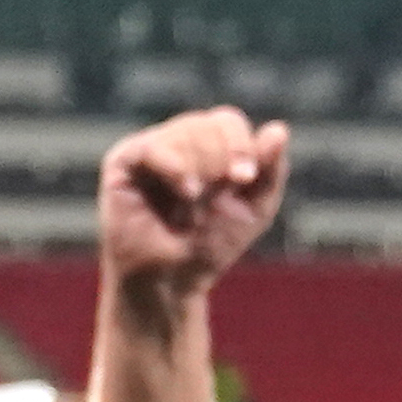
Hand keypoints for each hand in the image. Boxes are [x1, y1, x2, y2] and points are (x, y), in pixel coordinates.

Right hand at [96, 109, 287, 296]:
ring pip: (184, 132)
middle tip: (219, 193)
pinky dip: (176, 168)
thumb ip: (269, 170)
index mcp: (206, 148)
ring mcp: (149, 151)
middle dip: (222, 157)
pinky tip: (187, 192)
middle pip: (207, 123)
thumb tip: (278, 129)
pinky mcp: (122, 164)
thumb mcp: (254, 209)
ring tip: (194, 202)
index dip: (240, 144)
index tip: (244, 178)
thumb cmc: (209, 247)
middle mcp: (176, 143)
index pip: (226, 121)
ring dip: (201, 168)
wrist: (171, 280)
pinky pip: (152, 148)